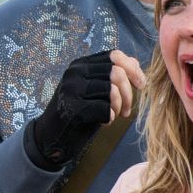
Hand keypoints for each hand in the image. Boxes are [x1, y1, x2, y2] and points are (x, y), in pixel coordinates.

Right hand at [24, 50, 140, 170]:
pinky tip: (104, 122)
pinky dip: (110, 118)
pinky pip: (105, 109)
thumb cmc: (77, 113)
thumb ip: (110, 75)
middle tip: (127, 109)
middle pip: (116, 73)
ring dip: (119, 106)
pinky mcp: (72, 108)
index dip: (133, 69)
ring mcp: (71, 89)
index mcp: (80, 64)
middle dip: (129, 93)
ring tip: (115, 115)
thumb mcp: (93, 89)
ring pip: (112, 90)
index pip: (114, 56)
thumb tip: (135, 63)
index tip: (141, 84)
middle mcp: (74, 72)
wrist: (51, 137)